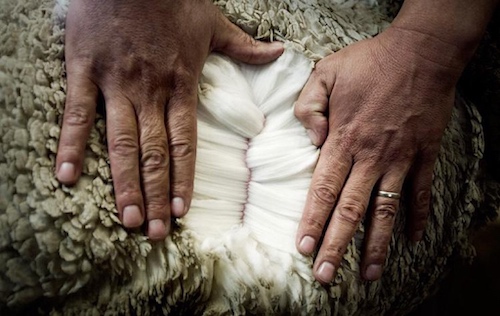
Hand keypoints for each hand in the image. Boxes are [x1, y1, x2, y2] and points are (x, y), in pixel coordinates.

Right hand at [56, 0, 282, 239]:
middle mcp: (149, 91)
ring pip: (119, 142)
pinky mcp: (84, 70)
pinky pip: (75, 114)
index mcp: (180, 84)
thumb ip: (244, 45)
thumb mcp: (213, 21)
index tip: (182, 211)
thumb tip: (279, 52)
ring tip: (128, 217)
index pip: (184, 143)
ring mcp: (115, 83)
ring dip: (124, 183)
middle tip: (155, 231)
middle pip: (154, 153)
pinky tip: (67, 177)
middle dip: (156, 194)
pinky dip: (70, 146)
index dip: (183, 179)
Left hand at [294, 27, 461, 282]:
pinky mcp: (424, 156)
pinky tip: (413, 242)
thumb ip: (308, 106)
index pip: (323, 189)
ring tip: (368, 275)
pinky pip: (422, 194)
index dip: (312, 220)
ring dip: (376, 246)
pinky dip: (418, 218)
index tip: (303, 248)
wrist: (421, 52)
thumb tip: (310, 140)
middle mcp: (371, 157)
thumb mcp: (325, 73)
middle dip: (336, 245)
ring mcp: (400, 160)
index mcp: (343, 139)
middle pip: (350, 210)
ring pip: (386, 212)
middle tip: (325, 275)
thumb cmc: (370, 62)